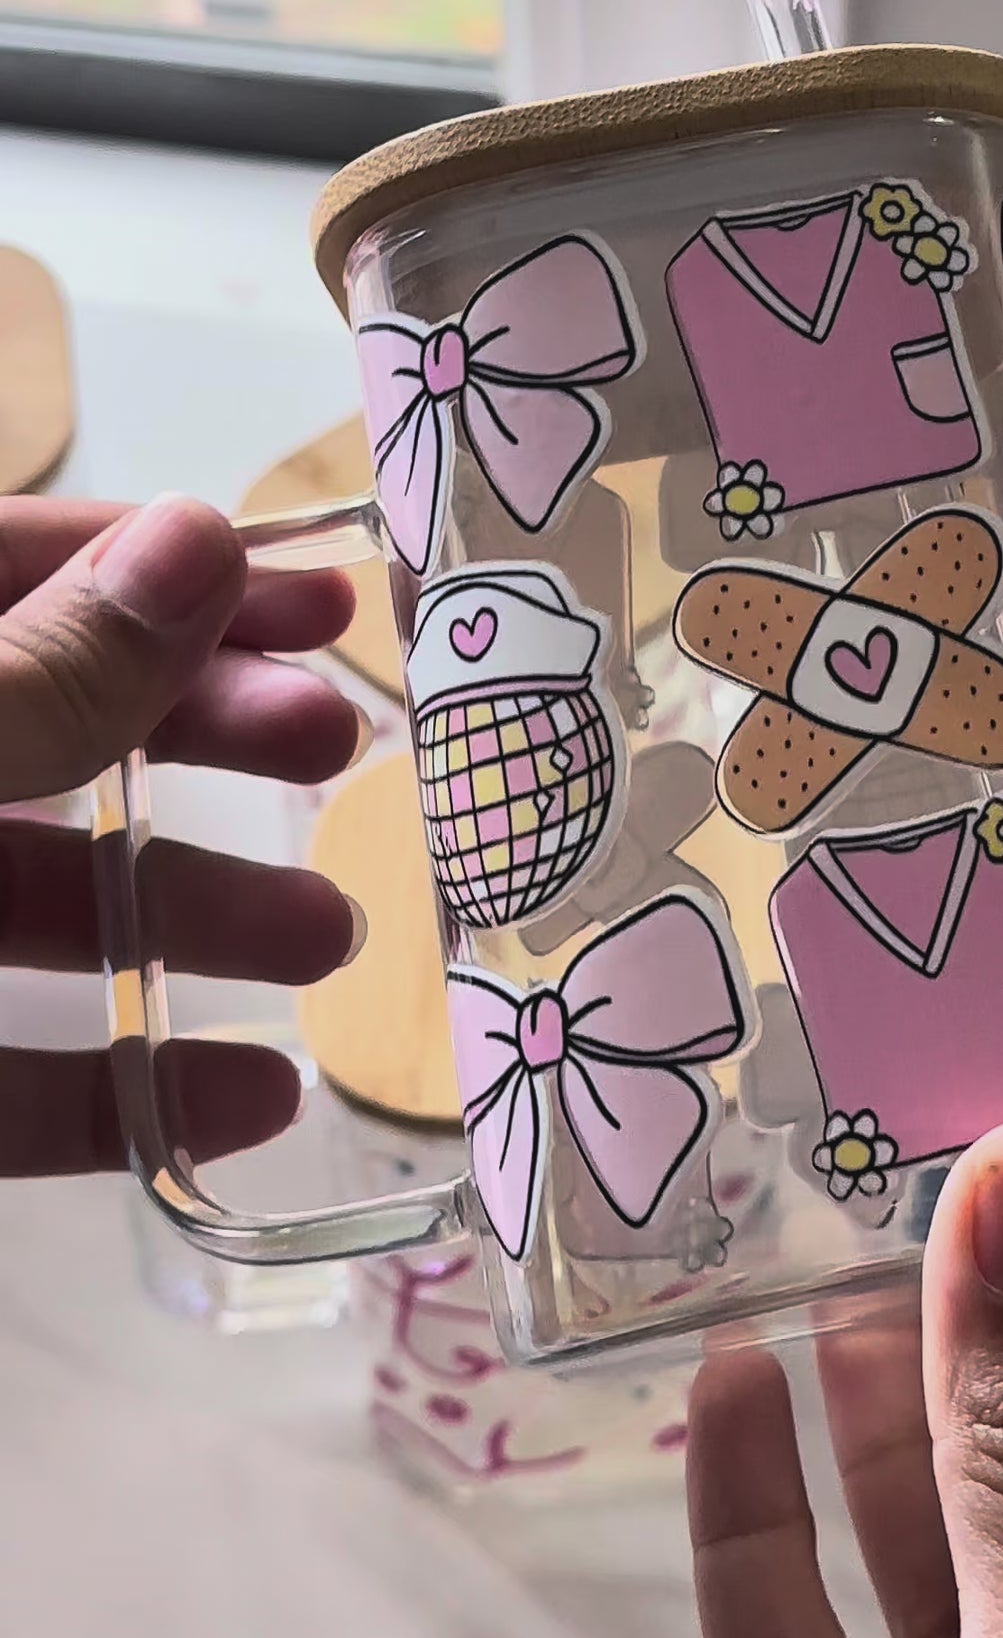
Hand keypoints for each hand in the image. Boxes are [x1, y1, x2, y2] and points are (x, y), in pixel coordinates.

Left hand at [0, 495, 362, 1174]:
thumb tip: (197, 537)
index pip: (5, 565)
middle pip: (45, 723)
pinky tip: (247, 1100)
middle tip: (335, 747)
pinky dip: (119, 1093)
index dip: (156, 564)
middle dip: (202, 733)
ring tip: (332, 938)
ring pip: (29, 906)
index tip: (318, 593)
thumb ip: (39, 673)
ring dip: (193, 915)